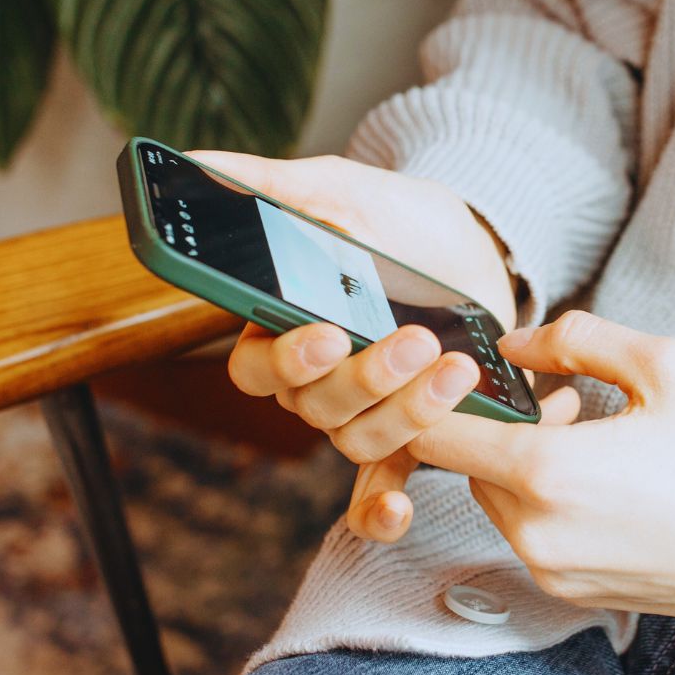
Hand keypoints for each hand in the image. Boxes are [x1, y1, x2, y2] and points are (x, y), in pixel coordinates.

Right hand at [199, 152, 517, 539]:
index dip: (286, 360)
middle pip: (312, 406)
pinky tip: (401, 508)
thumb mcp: (340, 190)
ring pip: (357, 438)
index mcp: (282, 327)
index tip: (328, 335)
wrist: (478, 246)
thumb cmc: (399, 220)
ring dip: (405, 412)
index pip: (255, 365)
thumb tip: (197, 165)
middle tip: (414, 338)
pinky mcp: (410, 430)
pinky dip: (382, 508)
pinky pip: (379, 484)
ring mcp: (363, 409)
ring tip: (454, 368)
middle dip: (366, 378)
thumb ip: (269, 185)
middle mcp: (314, 380)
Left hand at [407, 312, 674, 634]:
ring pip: (497, 500)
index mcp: (547, 473)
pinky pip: (530, 534)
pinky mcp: (572, 592)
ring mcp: (551, 570)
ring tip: (592, 434)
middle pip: (465, 467)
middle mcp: (535, 532)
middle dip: (498, 425)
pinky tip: (607, 479)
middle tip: (564, 397)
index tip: (465, 371)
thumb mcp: (666, 366)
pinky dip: (547, 501)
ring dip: (522, 464)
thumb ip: (575, 340)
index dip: (435, 397)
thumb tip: (515, 344)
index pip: (434, 435)